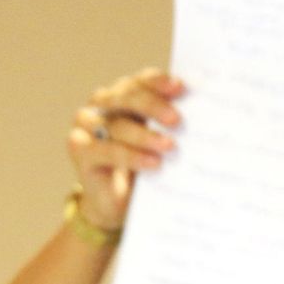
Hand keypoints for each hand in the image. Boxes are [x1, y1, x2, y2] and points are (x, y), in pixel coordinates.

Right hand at [66, 68, 183, 228]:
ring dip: (145, 135)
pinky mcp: (79, 150)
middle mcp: (101, 105)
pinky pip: (105, 150)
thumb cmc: (144, 163)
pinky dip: (131, 156)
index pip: (140, 82)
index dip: (158, 82)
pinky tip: (153, 163)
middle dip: (153, 106)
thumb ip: (172, 124)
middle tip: (176, 120)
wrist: (117, 201)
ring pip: (117, 125)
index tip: (180, 88)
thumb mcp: (160, 141)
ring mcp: (86, 126)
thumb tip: (204, 114)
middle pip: (126, 98)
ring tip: (169, 146)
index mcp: (123, 95)